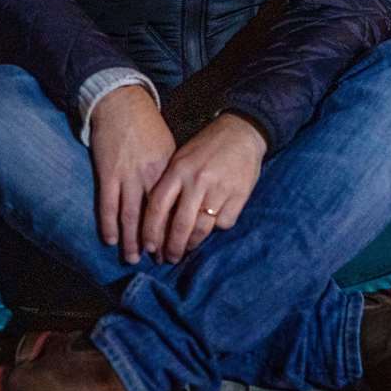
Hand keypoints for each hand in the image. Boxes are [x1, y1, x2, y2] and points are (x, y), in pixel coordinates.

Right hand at [88, 85, 175, 263]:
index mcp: (168, 170)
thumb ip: (173, 174)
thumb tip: (181, 199)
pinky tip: (111, 240)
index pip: (174, 207)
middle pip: (155, 217)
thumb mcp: (169, 148)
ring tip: (134, 258)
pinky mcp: (107, 174)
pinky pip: (107, 205)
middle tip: (159, 261)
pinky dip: (108, 225)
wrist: (121, 103)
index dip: (175, 230)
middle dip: (156, 241)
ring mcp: (127, 176)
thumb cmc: (147, 126)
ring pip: (130, 216)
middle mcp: (150, 176)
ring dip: (132, 240)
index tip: (178, 246)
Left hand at [141, 112, 267, 263]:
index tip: (149, 247)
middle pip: (180, 224)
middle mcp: (197, 180)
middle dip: (172, 247)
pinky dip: (217, 228)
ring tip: (187, 249)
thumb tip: (157, 222)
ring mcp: (220, 189)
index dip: (151, 231)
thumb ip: (169, 185)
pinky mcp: (240, 195)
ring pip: (202, 229)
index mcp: (178, 170)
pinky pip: (224, 223)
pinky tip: (212, 226)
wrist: (242, 132)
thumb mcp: (181, 159)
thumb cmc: (206, 147)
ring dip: (192, 244)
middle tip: (168, 258)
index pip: (157, 207)